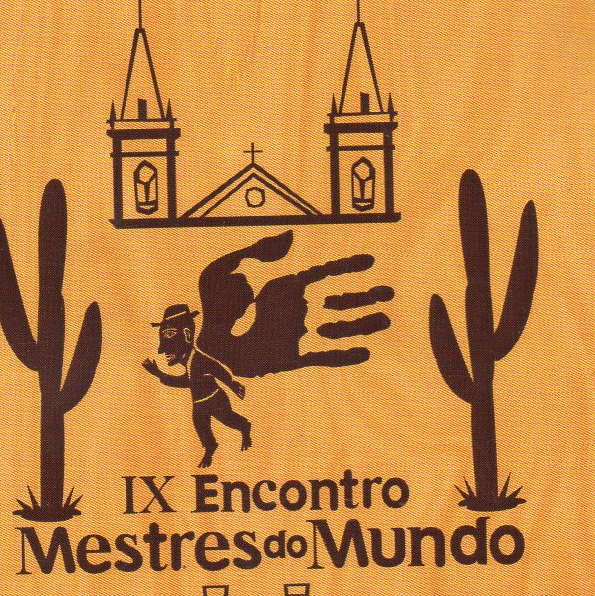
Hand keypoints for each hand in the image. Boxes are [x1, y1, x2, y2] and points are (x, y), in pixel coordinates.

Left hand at [211, 236, 396, 378]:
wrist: (205, 347)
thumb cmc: (212, 306)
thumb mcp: (227, 269)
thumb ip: (257, 252)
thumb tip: (291, 237)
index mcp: (284, 287)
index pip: (324, 274)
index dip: (347, 266)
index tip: (370, 260)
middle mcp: (296, 310)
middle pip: (339, 301)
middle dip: (365, 297)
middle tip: (389, 293)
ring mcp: (296, 335)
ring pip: (338, 328)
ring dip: (362, 324)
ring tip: (386, 320)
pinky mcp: (292, 358)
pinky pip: (324, 357)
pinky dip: (344, 355)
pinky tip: (365, 352)